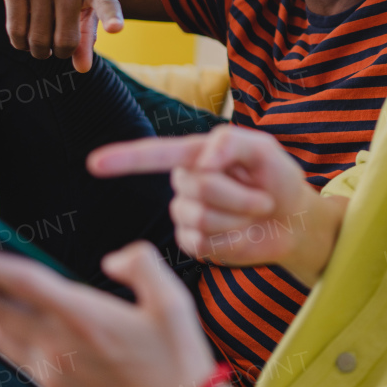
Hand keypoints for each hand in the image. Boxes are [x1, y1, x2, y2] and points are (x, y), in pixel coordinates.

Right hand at [0, 0, 123, 71]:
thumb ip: (89, 33)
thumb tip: (82, 69)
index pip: (107, 1)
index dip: (111, 17)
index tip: (115, 28)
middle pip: (64, 41)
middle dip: (62, 52)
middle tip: (60, 47)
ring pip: (38, 40)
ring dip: (40, 51)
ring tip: (43, 44)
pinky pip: (16, 31)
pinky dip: (21, 43)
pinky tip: (26, 39)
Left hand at [0, 238, 215, 386]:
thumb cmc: (180, 361)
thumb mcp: (173, 299)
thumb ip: (139, 263)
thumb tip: (112, 260)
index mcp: (83, 316)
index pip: (16, 280)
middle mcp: (57, 348)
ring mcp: (52, 379)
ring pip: (1, 339)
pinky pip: (26, 366)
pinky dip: (16, 344)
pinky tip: (22, 336)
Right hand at [88, 127, 347, 285]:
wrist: (292, 221)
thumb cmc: (277, 179)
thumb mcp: (263, 150)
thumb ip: (232, 143)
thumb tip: (202, 159)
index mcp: (195, 155)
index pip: (154, 155)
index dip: (124, 159)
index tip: (94, 163)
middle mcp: (185, 184)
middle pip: (196, 188)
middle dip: (236, 194)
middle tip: (261, 197)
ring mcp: (187, 216)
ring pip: (200, 218)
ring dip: (238, 217)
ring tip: (254, 213)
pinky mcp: (194, 244)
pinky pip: (203, 243)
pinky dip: (233, 239)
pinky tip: (243, 234)